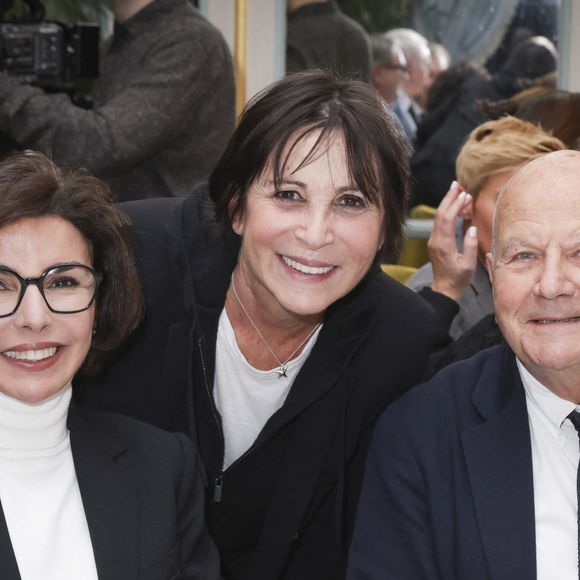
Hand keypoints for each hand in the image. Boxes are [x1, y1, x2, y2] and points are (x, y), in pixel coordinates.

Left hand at [428, 181, 477, 302]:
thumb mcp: (468, 265)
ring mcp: (433, 241)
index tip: (465, 195)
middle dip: (449, 198)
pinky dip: (447, 212)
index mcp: (443, 245)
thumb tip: (470, 227)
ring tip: (457, 190)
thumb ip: (469, 245)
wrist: (444, 290)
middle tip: (458, 184)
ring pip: (438, 217)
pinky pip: (440, 223)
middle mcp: (435, 241)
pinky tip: (455, 206)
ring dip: (447, 203)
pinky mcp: (435, 242)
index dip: (455, 205)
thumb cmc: (458, 279)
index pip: (447, 219)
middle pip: (440, 214)